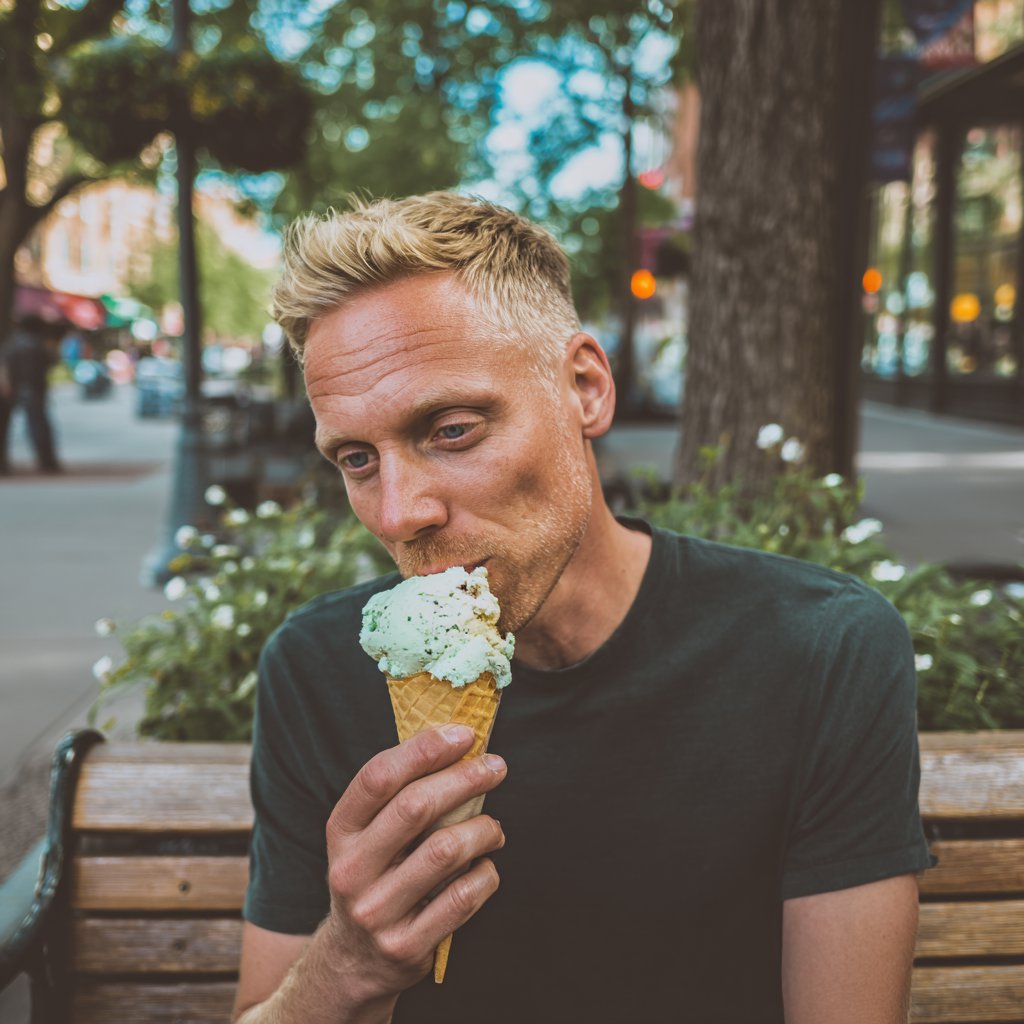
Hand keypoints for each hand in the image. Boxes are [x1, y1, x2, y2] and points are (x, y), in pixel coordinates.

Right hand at [323, 724, 506, 1002]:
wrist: (352, 961)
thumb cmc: (375, 876)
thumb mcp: (367, 836)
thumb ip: (400, 794)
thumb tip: (458, 742)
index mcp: (341, 832)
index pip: (379, 777)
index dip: (424, 749)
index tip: (464, 735)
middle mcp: (351, 870)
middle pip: (415, 807)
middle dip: (465, 778)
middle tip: (496, 768)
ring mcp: (376, 912)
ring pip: (445, 851)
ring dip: (483, 829)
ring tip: (494, 829)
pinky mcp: (405, 946)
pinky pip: (462, 898)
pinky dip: (486, 875)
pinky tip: (486, 868)